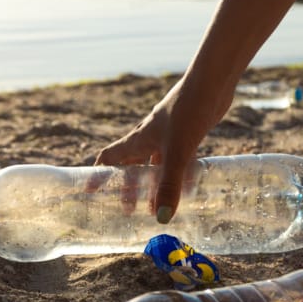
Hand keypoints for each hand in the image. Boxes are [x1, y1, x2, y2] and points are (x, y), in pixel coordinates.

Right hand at [93, 77, 227, 221]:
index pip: (108, 158)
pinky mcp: (186, 134)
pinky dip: (177, 175)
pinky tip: (188, 189)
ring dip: (152, 184)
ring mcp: (168, 135)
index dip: (98, 174)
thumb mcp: (177, 153)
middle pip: (130, 165)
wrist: (212, 83)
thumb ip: (170, 185)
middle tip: (128, 209)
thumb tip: (162, 218)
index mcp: (137, 139)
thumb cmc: (188, 111)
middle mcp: (148, 138)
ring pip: (154, 164)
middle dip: (128, 187)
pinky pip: (176, 159)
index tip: (90, 192)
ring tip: (155, 207)